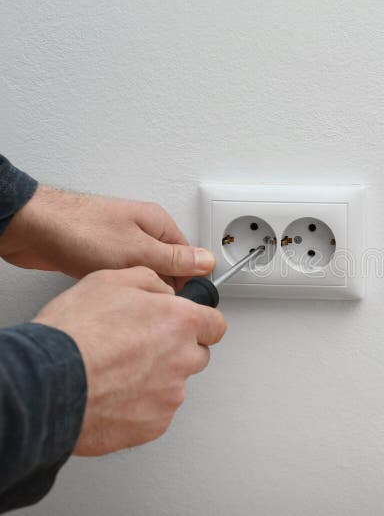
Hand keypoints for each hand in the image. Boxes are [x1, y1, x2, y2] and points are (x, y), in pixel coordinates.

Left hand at [0, 185, 213, 287]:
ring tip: (129, 296)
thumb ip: (175, 259)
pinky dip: (120, 286)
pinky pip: (123, 274)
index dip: (189, 282)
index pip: (189, 256)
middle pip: (168, 266)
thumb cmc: (80, 230)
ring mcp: (122, 241)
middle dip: (163, 287)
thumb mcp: (137, 250)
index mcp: (158, 224)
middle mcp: (143, 230)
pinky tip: (111, 292)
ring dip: (139, 287)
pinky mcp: (102, 252)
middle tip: (152, 302)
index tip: (184, 302)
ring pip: (144, 272)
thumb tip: (206, 262)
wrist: (33, 228)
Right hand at [33, 266, 226, 455]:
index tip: (190, 326)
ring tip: (117, 373)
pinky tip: (113, 394)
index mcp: (179, 322)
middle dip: (176, 351)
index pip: (215, 325)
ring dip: (156, 379)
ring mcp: (171, 394)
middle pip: (196, 355)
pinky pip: (156, 412)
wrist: (48, 383)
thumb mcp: (109, 280)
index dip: (199, 324)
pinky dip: (140, 406)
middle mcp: (183, 358)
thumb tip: (162, 289)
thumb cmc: (73, 334)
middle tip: (140, 348)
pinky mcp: (155, 424)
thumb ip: (149, 282)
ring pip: (175, 385)